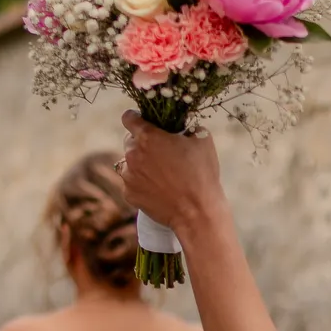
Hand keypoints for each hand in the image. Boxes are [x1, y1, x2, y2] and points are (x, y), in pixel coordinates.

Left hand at [120, 110, 224, 237]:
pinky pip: (131, 182)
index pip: (129, 118)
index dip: (136, 118)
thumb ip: (186, 126)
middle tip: (160, 152)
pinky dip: (141, 183)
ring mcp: (128, 176)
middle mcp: (132, 154)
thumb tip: (182, 126)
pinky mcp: (129, 194)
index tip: (141, 121)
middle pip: (129, 141)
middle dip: (142, 143)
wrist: (197, 212)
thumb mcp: (202, 139)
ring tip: (161, 174)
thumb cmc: (202, 174)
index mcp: (147, 137)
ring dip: (140, 164)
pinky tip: (158, 188)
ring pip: (129, 163)